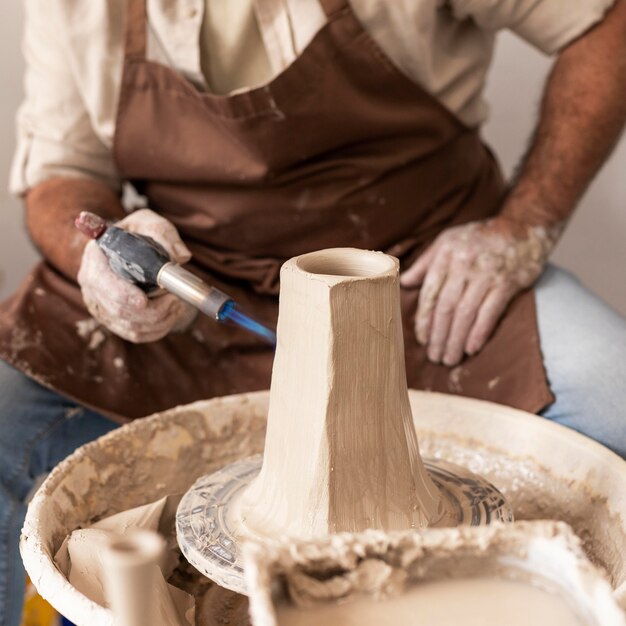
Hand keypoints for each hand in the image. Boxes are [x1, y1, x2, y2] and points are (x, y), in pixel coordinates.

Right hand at [77, 209, 196, 342]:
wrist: (132, 252)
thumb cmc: (138, 236)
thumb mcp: (148, 223)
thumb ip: (163, 233)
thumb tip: (180, 256)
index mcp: (94, 258)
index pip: (101, 282)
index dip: (121, 295)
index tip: (143, 301)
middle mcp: (91, 285)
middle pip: (117, 310)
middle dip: (152, 311)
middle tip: (176, 299)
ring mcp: (100, 306)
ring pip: (129, 326)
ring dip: (159, 320)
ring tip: (177, 305)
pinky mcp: (113, 321)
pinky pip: (135, 335)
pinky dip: (157, 330)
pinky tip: (171, 315)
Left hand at [400, 217, 558, 366]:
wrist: (523, 226)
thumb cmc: (479, 237)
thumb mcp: (447, 241)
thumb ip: (425, 263)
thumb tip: (404, 282)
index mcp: (445, 256)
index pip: (430, 294)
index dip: (424, 320)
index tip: (422, 339)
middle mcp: (463, 265)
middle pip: (446, 308)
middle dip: (438, 336)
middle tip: (434, 357)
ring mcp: (486, 274)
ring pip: (465, 313)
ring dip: (455, 340)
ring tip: (450, 359)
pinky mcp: (508, 282)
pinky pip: (490, 312)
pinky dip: (479, 333)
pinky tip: (471, 349)